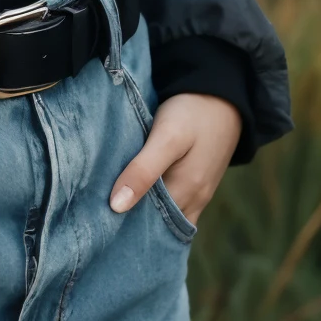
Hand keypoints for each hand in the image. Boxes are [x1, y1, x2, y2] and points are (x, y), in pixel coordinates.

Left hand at [109, 91, 241, 225]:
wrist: (223, 96)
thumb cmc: (191, 114)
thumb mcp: (166, 137)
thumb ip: (143, 170)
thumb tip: (116, 207)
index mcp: (185, 193)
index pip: (149, 224)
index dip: (123, 224)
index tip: (97, 222)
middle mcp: (194, 200)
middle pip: (159, 222)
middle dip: (132, 222)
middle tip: (100, 217)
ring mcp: (198, 192)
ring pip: (167, 214)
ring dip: (144, 212)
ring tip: (113, 206)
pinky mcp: (197, 181)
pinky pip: (175, 202)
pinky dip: (156, 202)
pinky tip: (138, 191)